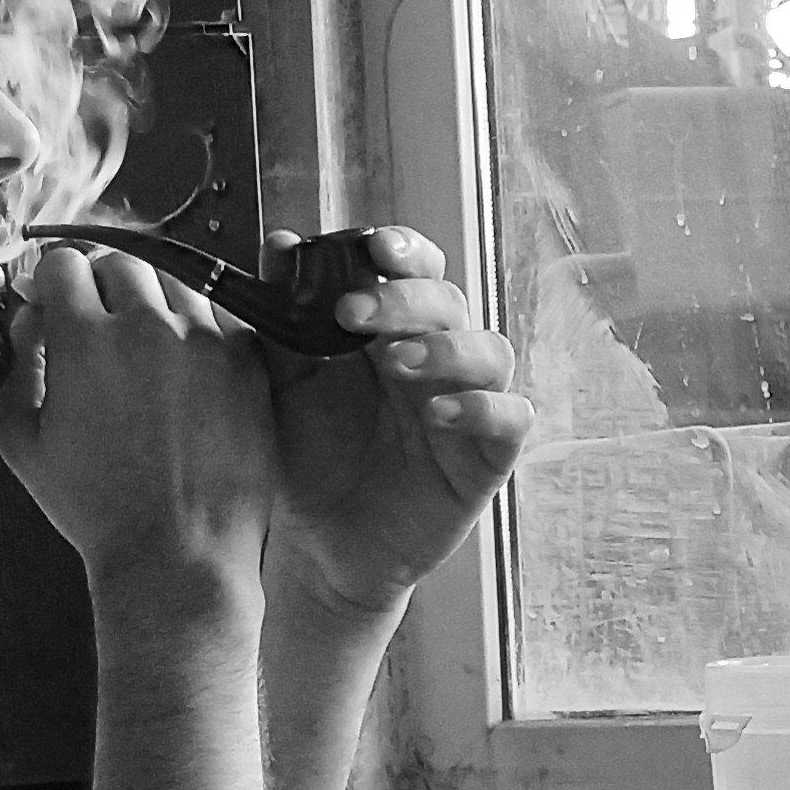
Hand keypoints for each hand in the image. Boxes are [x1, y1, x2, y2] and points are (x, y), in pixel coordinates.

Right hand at [0, 241, 279, 599]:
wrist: (177, 554)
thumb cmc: (96, 508)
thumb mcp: (23, 443)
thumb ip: (18, 364)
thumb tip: (29, 315)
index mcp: (85, 339)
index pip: (65, 264)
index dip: (55, 282)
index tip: (57, 303)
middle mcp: (148, 326)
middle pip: (122, 262)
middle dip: (104, 284)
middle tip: (101, 323)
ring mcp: (205, 340)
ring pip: (176, 282)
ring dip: (155, 301)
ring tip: (147, 350)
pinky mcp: (248, 362)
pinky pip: (220, 317)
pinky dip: (200, 329)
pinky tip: (188, 367)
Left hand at [262, 227, 532, 618]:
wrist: (317, 545)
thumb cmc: (307, 456)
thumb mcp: (283, 386)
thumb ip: (281, 320)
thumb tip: (279, 245)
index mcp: (391, 328)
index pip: (414, 269)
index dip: (403, 250)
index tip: (373, 246)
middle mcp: (436, 357)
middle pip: (448, 302)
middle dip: (405, 298)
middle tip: (353, 311)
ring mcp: (468, 404)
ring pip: (489, 351)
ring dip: (445, 348)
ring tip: (395, 363)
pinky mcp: (487, 457)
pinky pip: (510, 419)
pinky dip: (483, 408)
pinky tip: (441, 415)